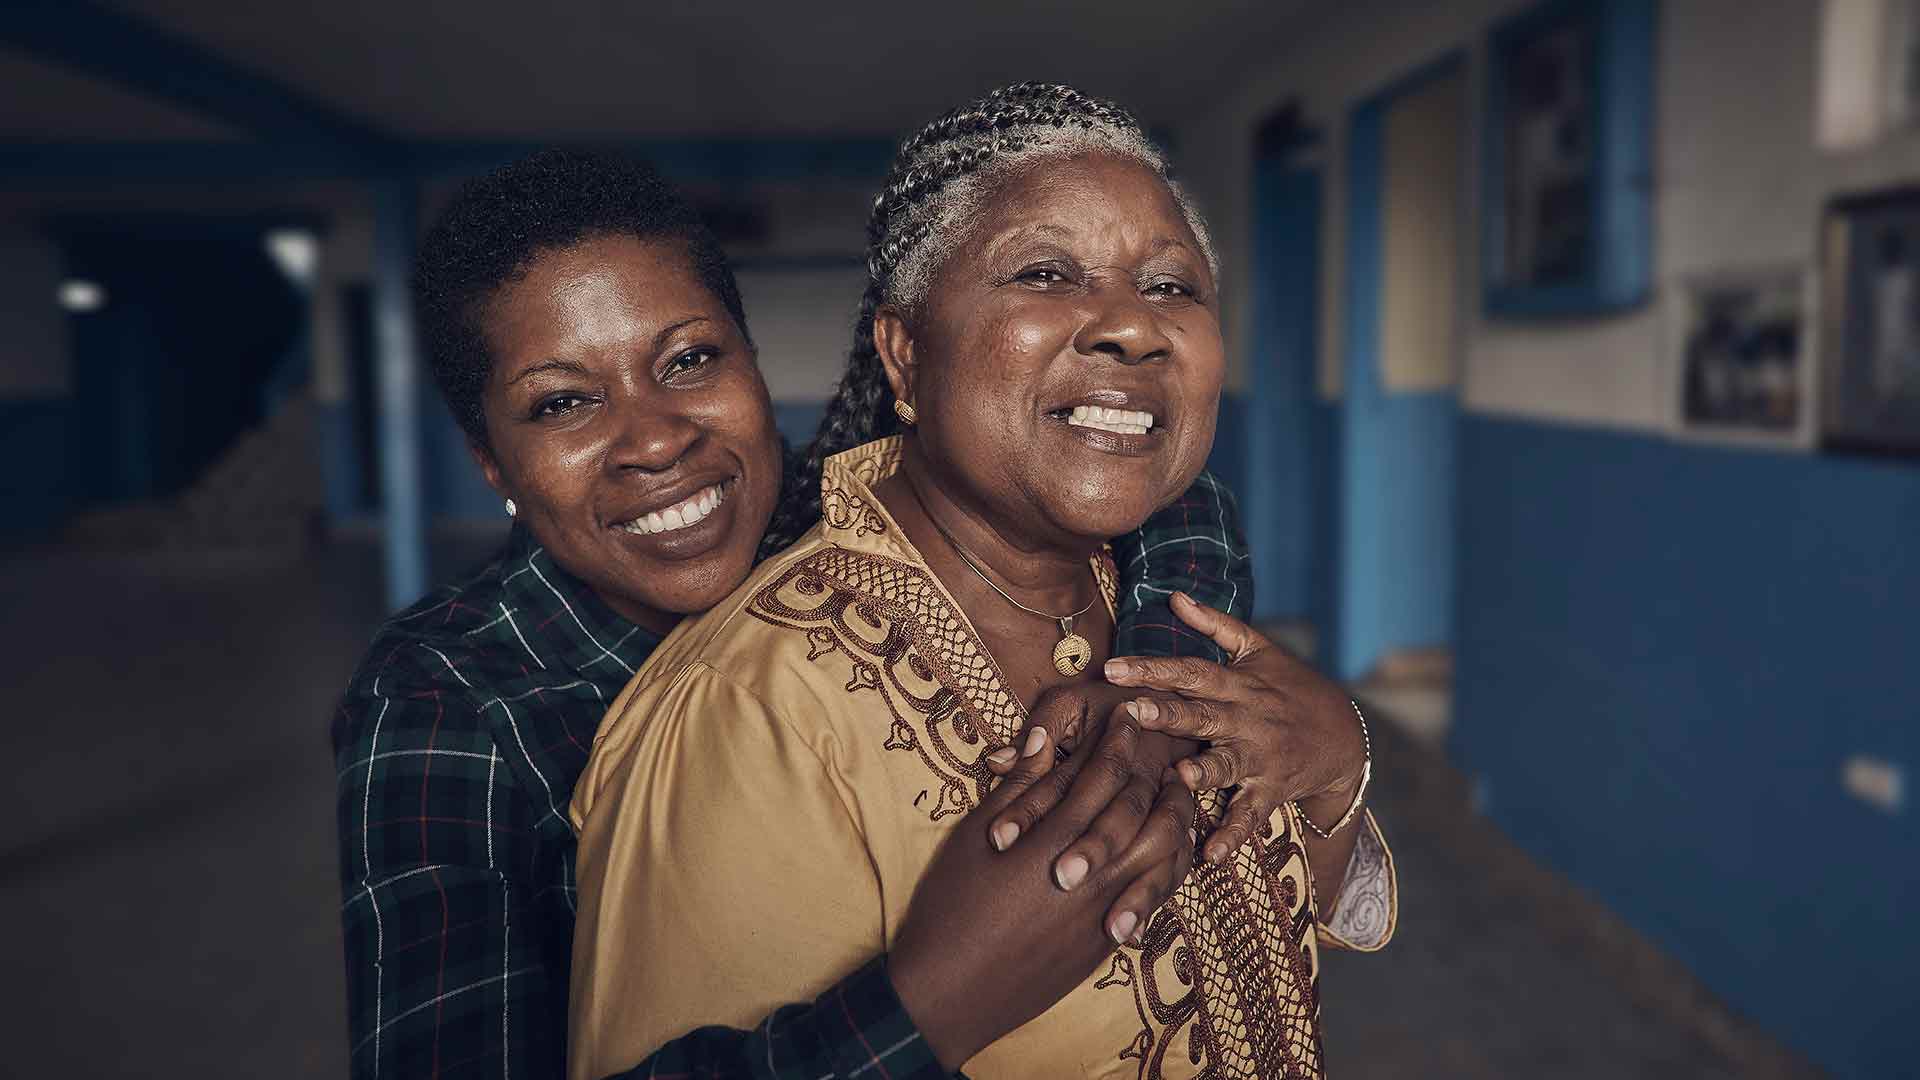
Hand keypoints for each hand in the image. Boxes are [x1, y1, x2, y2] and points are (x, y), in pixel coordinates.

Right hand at [889, 708, 1197, 1071]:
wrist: (952, 989)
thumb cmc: (951, 905)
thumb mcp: (974, 835)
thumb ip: (1018, 787)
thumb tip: (1041, 739)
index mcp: (1055, 836)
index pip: (1103, 774)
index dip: (1119, 740)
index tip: (1130, 715)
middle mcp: (1091, 870)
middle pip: (1148, 812)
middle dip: (1162, 777)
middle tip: (1171, 751)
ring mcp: (1104, 908)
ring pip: (1163, 856)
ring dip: (1176, 822)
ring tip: (1178, 799)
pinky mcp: (1106, 941)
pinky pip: (1155, 897)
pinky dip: (1167, 868)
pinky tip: (1164, 854)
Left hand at [1104, 591, 1366, 864]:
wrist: (1345, 737)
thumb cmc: (1292, 688)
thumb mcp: (1259, 650)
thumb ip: (1215, 625)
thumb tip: (1174, 597)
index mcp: (1237, 684)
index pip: (1191, 671)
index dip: (1153, 669)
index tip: (1113, 668)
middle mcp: (1246, 719)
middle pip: (1203, 714)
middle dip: (1168, 713)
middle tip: (1132, 710)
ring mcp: (1260, 757)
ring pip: (1227, 764)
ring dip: (1204, 772)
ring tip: (1180, 776)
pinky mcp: (1272, 790)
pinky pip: (1250, 815)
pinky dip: (1232, 836)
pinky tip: (1210, 855)